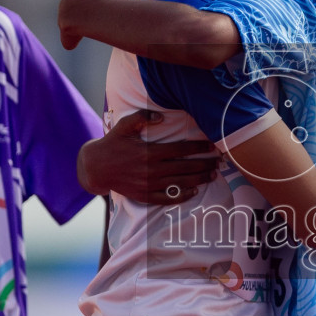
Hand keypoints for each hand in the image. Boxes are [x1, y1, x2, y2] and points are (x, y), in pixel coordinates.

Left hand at [58, 0, 99, 50]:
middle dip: (76, 20)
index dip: (76, 7)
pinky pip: (69, 43)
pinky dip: (73, 41)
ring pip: (69, 32)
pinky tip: (78, 40)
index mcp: (67, 2)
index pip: (69, 5)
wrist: (79, 9)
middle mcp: (62, 15)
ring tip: (85, 29)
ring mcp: (64, 28)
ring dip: (76, 31)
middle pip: (69, 19)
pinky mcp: (67, 39)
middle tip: (85, 20)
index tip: (82, 9)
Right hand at [79, 110, 218, 202]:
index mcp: (150, 152)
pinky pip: (168, 198)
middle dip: (205, 164)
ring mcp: (149, 184)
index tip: (212, 146)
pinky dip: (183, 196)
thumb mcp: (124, 125)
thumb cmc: (112, 143)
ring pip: (181, 183)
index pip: (181, 150)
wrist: (96, 168)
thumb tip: (161, 116)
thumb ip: (143, 118)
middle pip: (186, 168)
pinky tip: (194, 192)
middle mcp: (152, 170)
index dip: (199, 148)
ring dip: (199, 179)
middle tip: (219, 162)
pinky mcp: (145, 195)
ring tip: (212, 175)